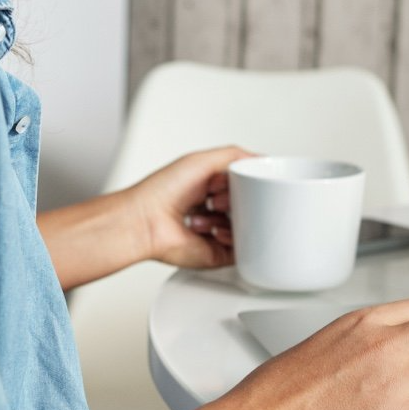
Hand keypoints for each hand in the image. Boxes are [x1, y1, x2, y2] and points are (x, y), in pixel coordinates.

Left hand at [126, 146, 252, 269]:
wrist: (146, 221)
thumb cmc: (162, 191)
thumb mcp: (202, 160)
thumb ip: (237, 156)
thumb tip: (262, 160)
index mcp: (211, 187)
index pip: (246, 184)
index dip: (245, 181)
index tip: (239, 179)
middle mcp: (214, 210)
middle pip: (249, 205)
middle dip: (239, 199)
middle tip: (220, 196)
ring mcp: (217, 231)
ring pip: (248, 226)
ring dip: (233, 217)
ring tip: (211, 211)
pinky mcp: (218, 253)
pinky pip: (243, 249)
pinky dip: (233, 238)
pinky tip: (215, 230)